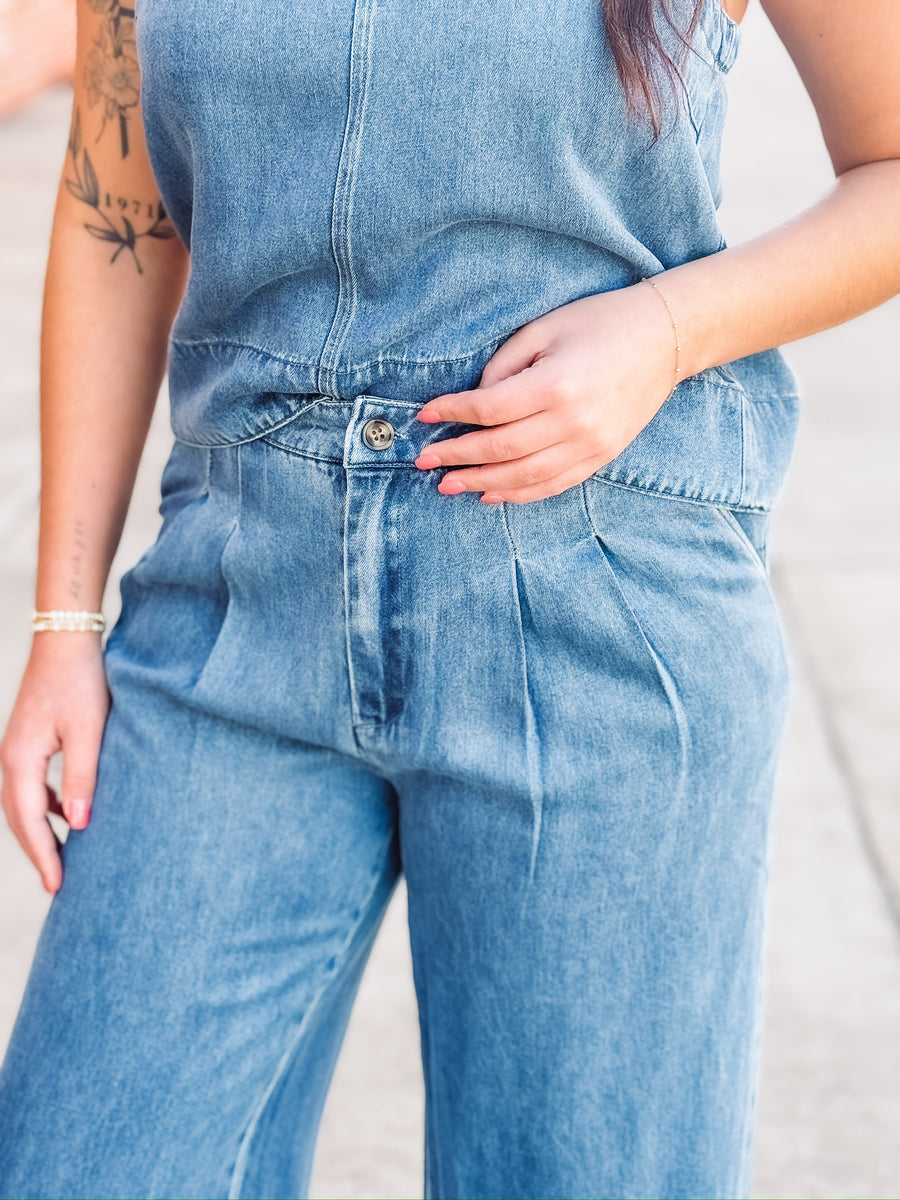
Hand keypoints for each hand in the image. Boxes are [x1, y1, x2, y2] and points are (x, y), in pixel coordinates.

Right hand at [0, 634, 109, 892]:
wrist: (66, 640)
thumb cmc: (81, 681)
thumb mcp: (89, 730)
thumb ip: (84, 776)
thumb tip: (80, 824)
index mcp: (20, 759)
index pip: (30, 820)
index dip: (44, 855)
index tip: (58, 885)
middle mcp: (10, 757)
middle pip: (18, 817)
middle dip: (38, 851)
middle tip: (57, 884)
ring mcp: (16, 749)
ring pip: (22, 803)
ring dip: (40, 831)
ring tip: (63, 858)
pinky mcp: (29, 740)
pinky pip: (31, 786)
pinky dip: (46, 807)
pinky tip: (70, 814)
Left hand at [414, 281, 679, 503]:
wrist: (665, 339)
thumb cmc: (599, 324)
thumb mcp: (544, 329)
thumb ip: (504, 367)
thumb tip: (475, 404)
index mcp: (556, 384)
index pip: (490, 409)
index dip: (452, 414)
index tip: (424, 416)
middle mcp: (574, 422)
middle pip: (501, 449)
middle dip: (457, 457)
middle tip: (423, 462)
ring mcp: (591, 445)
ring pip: (525, 477)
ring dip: (481, 483)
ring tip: (447, 486)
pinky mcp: (601, 456)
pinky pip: (554, 485)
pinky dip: (519, 494)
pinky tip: (490, 495)